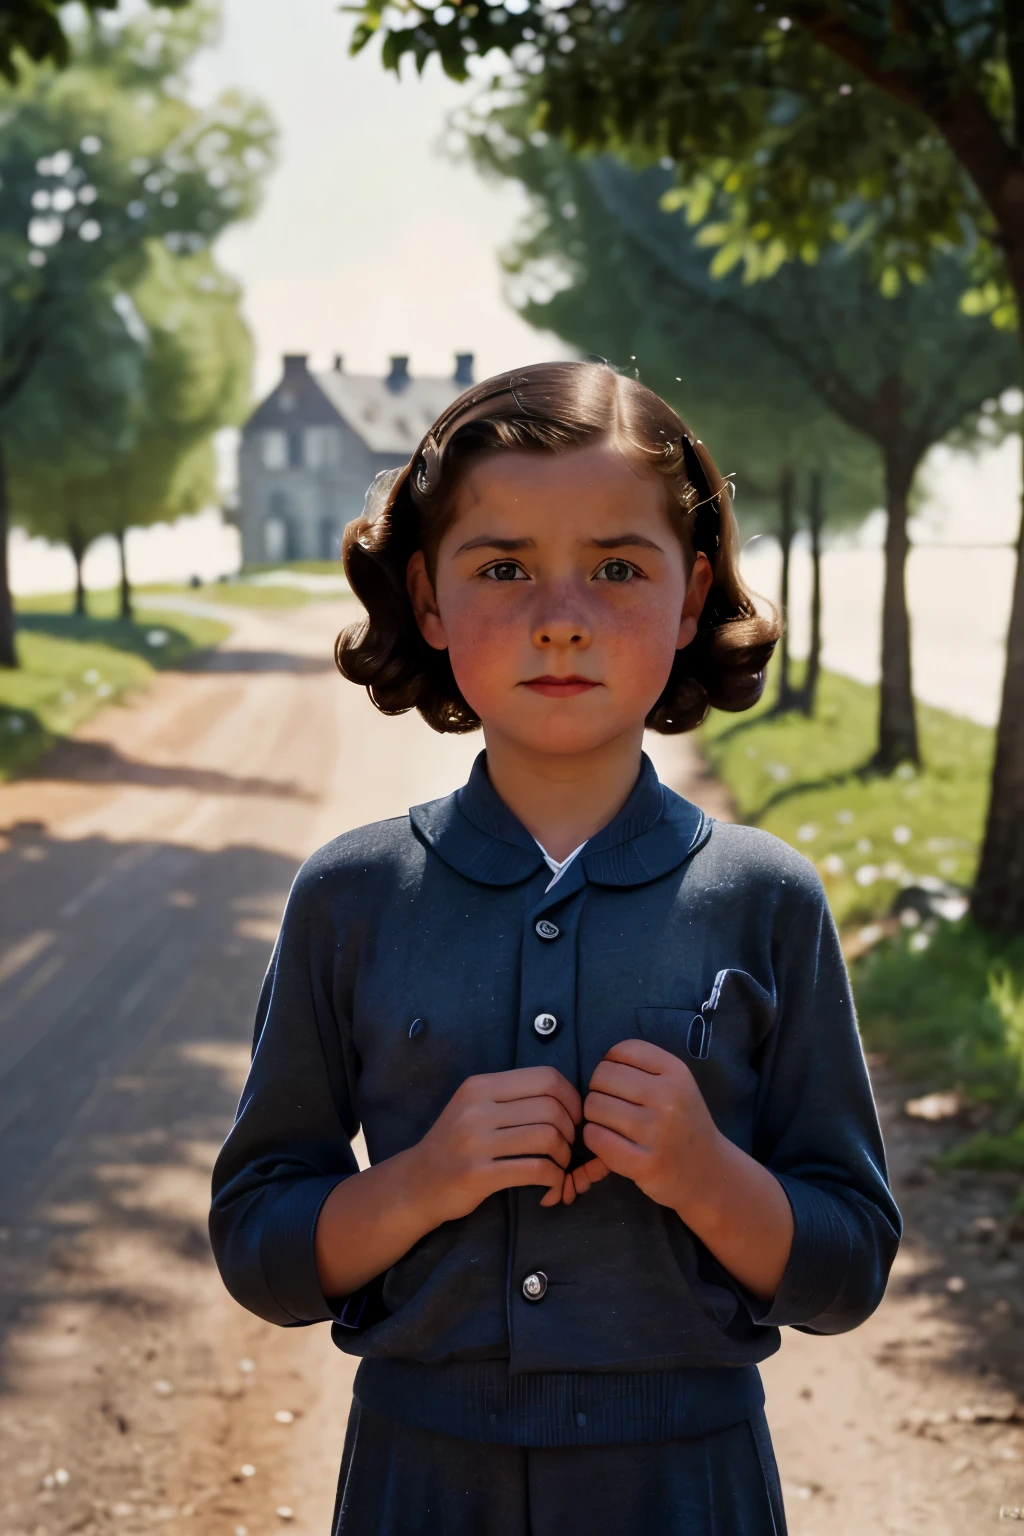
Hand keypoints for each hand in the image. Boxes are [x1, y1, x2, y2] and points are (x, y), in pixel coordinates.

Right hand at [414, 1066, 581, 1220]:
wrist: (417, 1182)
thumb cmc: (456, 1144)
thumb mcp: (476, 1107)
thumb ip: (512, 1098)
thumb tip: (568, 1099)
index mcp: (480, 1086)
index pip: (545, 1078)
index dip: (571, 1098)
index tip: (574, 1119)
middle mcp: (476, 1109)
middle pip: (551, 1108)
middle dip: (571, 1132)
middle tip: (568, 1149)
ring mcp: (475, 1142)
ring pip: (548, 1138)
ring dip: (564, 1156)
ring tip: (559, 1167)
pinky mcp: (477, 1174)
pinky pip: (535, 1169)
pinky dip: (554, 1179)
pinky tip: (551, 1186)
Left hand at [573, 1039, 720, 1213]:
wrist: (709, 1174)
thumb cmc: (685, 1124)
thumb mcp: (679, 1085)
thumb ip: (645, 1069)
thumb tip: (601, 1063)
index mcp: (677, 1073)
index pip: (623, 1050)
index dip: (610, 1062)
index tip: (616, 1080)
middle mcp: (668, 1098)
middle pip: (602, 1076)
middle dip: (598, 1089)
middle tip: (609, 1105)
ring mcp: (656, 1132)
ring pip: (594, 1106)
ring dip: (593, 1115)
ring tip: (608, 1123)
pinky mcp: (643, 1164)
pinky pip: (595, 1137)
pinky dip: (593, 1137)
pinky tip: (606, 1141)